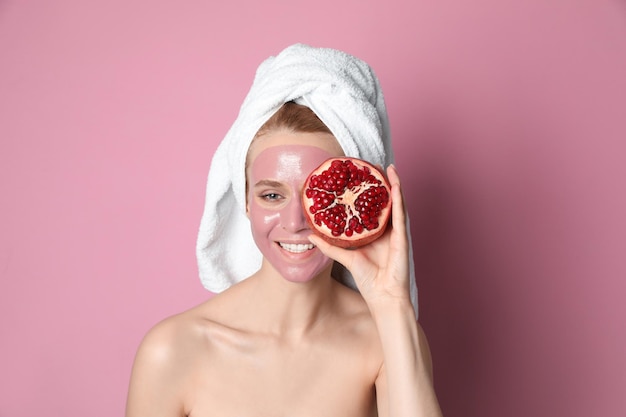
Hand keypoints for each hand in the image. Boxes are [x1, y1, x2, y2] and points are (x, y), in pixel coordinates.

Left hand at [308, 164, 411, 308]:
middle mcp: (388, 230)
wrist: (383, 297)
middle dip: (380, 183)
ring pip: (395, 203)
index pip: (371, 208)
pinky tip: (396, 185)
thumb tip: (310, 236)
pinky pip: (401, 215)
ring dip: (393, 184)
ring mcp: (397, 233)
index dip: (367, 192)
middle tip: (373, 165)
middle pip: (384, 201)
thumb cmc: (368, 280)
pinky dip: (399, 199)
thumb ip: (329, 246)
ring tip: (387, 168)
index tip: (359, 176)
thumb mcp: (345, 257)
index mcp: (376, 233)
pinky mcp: (402, 238)